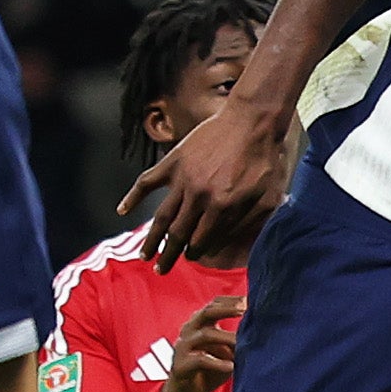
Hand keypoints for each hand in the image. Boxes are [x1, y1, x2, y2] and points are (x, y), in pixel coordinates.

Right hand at [125, 103, 290, 268]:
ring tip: (144, 256)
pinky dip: (132, 197)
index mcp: (222, 208)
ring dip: (151, 239)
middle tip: (161, 270)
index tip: (191, 257)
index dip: (196, 253)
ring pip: (161, 217)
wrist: (252, 121)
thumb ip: (249, 222)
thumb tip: (231, 243)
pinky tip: (122, 211)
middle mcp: (199, 198)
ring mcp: (183, 180)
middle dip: (168, 255)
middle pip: (178, 234)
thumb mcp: (268, 197)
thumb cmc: (266, 159)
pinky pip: (147, 182)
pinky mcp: (173, 162)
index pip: (202, 241)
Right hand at [156, 295, 244, 391]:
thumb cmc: (208, 369)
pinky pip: (200, 360)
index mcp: (200, 323)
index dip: (230, 301)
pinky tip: (231, 366)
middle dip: (226, 309)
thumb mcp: (226, 352)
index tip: (249, 300)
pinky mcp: (181, 365)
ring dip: (226, 337)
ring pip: (205, 335)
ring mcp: (183, 347)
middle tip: (244, 309)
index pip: (214, 304)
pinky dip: (217, 362)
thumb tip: (264, 333)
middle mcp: (189, 330)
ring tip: (242, 342)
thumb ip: (238, 341)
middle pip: (207, 312)